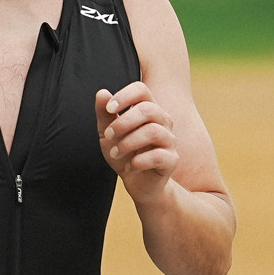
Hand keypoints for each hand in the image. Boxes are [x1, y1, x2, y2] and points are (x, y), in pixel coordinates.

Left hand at [94, 83, 178, 199]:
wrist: (138, 184)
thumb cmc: (125, 154)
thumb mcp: (107, 133)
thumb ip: (104, 114)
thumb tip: (102, 93)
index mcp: (148, 109)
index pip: (141, 90)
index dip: (124, 96)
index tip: (109, 109)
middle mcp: (162, 121)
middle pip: (148, 109)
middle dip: (123, 123)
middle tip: (108, 136)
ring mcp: (169, 140)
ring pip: (153, 131)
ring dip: (128, 143)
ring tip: (116, 153)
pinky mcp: (172, 160)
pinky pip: (158, 156)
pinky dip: (138, 161)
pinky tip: (130, 167)